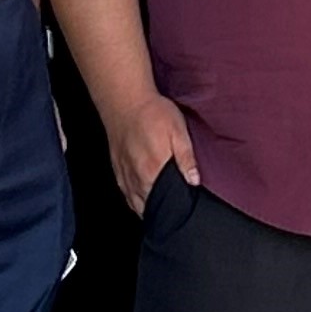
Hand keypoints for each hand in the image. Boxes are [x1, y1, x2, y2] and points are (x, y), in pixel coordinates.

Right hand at [110, 91, 199, 213]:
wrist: (125, 100)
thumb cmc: (153, 113)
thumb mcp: (178, 131)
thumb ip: (186, 158)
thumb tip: (194, 181)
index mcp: (153, 170)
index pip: (163, 202)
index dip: (173, 209)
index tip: (181, 210)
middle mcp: (136, 176)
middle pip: (148, 206)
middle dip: (161, 211)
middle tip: (173, 210)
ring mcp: (124, 174)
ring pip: (135, 203)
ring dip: (147, 208)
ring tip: (160, 209)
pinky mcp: (117, 168)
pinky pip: (125, 193)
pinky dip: (134, 200)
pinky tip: (143, 199)